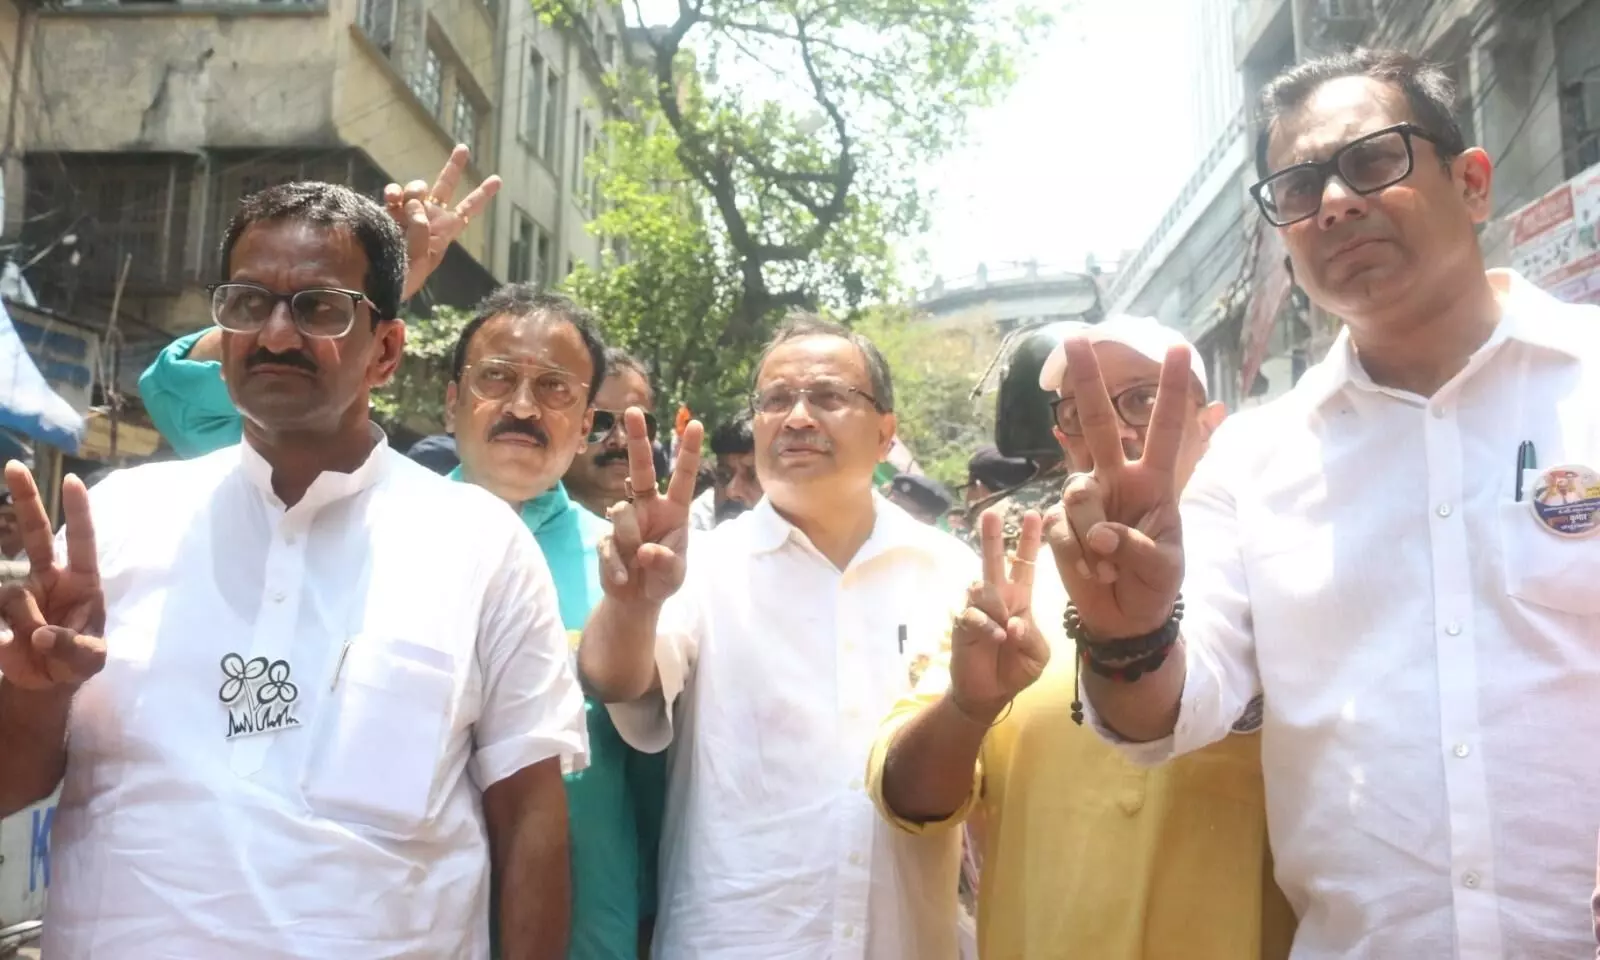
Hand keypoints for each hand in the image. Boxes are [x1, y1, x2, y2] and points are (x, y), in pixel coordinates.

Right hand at [0, 463, 105, 690]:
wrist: (47, 683)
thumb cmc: (78, 661)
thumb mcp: (89, 660)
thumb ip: (72, 649)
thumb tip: (43, 635)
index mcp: (82, 582)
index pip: (81, 541)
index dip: (77, 512)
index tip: (72, 481)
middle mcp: (50, 578)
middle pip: (36, 533)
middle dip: (27, 500)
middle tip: (15, 466)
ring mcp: (21, 591)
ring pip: (13, 594)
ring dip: (26, 625)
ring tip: (38, 646)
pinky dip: (3, 634)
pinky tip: (11, 644)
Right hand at [386, 145, 503, 300]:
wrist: (375, 283)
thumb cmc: (403, 278)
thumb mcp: (420, 261)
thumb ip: (421, 232)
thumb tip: (415, 203)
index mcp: (443, 233)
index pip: (467, 211)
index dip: (481, 195)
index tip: (497, 179)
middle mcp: (428, 219)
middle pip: (445, 188)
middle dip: (453, 167)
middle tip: (463, 148)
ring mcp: (407, 213)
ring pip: (418, 189)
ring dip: (415, 189)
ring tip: (407, 204)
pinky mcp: (388, 212)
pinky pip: (394, 194)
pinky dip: (393, 192)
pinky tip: (392, 198)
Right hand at [597, 409, 703, 606]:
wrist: (636, 600)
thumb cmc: (662, 579)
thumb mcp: (674, 574)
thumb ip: (665, 562)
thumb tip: (644, 550)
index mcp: (673, 510)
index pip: (683, 477)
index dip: (689, 452)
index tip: (695, 424)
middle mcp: (648, 507)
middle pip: (640, 468)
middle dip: (638, 439)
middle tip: (632, 410)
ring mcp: (624, 520)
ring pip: (621, 513)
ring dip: (630, 541)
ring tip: (637, 563)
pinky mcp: (605, 538)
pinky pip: (608, 544)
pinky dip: (617, 565)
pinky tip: (624, 577)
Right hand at [949, 509, 1049, 719]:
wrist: (990, 693)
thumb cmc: (1017, 668)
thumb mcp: (1038, 655)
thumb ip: (1031, 637)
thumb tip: (1013, 622)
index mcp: (1021, 599)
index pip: (1025, 564)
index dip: (1030, 541)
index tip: (1036, 515)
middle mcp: (998, 598)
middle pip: (993, 561)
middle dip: (993, 537)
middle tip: (992, 513)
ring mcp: (979, 610)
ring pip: (980, 587)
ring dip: (995, 602)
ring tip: (1004, 627)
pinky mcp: (963, 625)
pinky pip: (973, 615)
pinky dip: (987, 626)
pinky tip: (997, 637)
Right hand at [1043, 338, 1188, 640]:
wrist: (1123, 619)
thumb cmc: (1154, 585)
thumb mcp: (1163, 566)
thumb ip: (1135, 545)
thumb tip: (1101, 531)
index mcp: (1154, 483)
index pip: (1165, 430)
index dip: (1172, 391)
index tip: (1180, 349)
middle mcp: (1116, 480)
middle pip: (1099, 424)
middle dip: (1087, 381)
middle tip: (1076, 338)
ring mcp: (1086, 501)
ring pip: (1078, 493)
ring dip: (1093, 534)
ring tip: (1109, 564)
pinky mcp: (1060, 523)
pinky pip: (1063, 529)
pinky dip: (1079, 555)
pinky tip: (1094, 572)